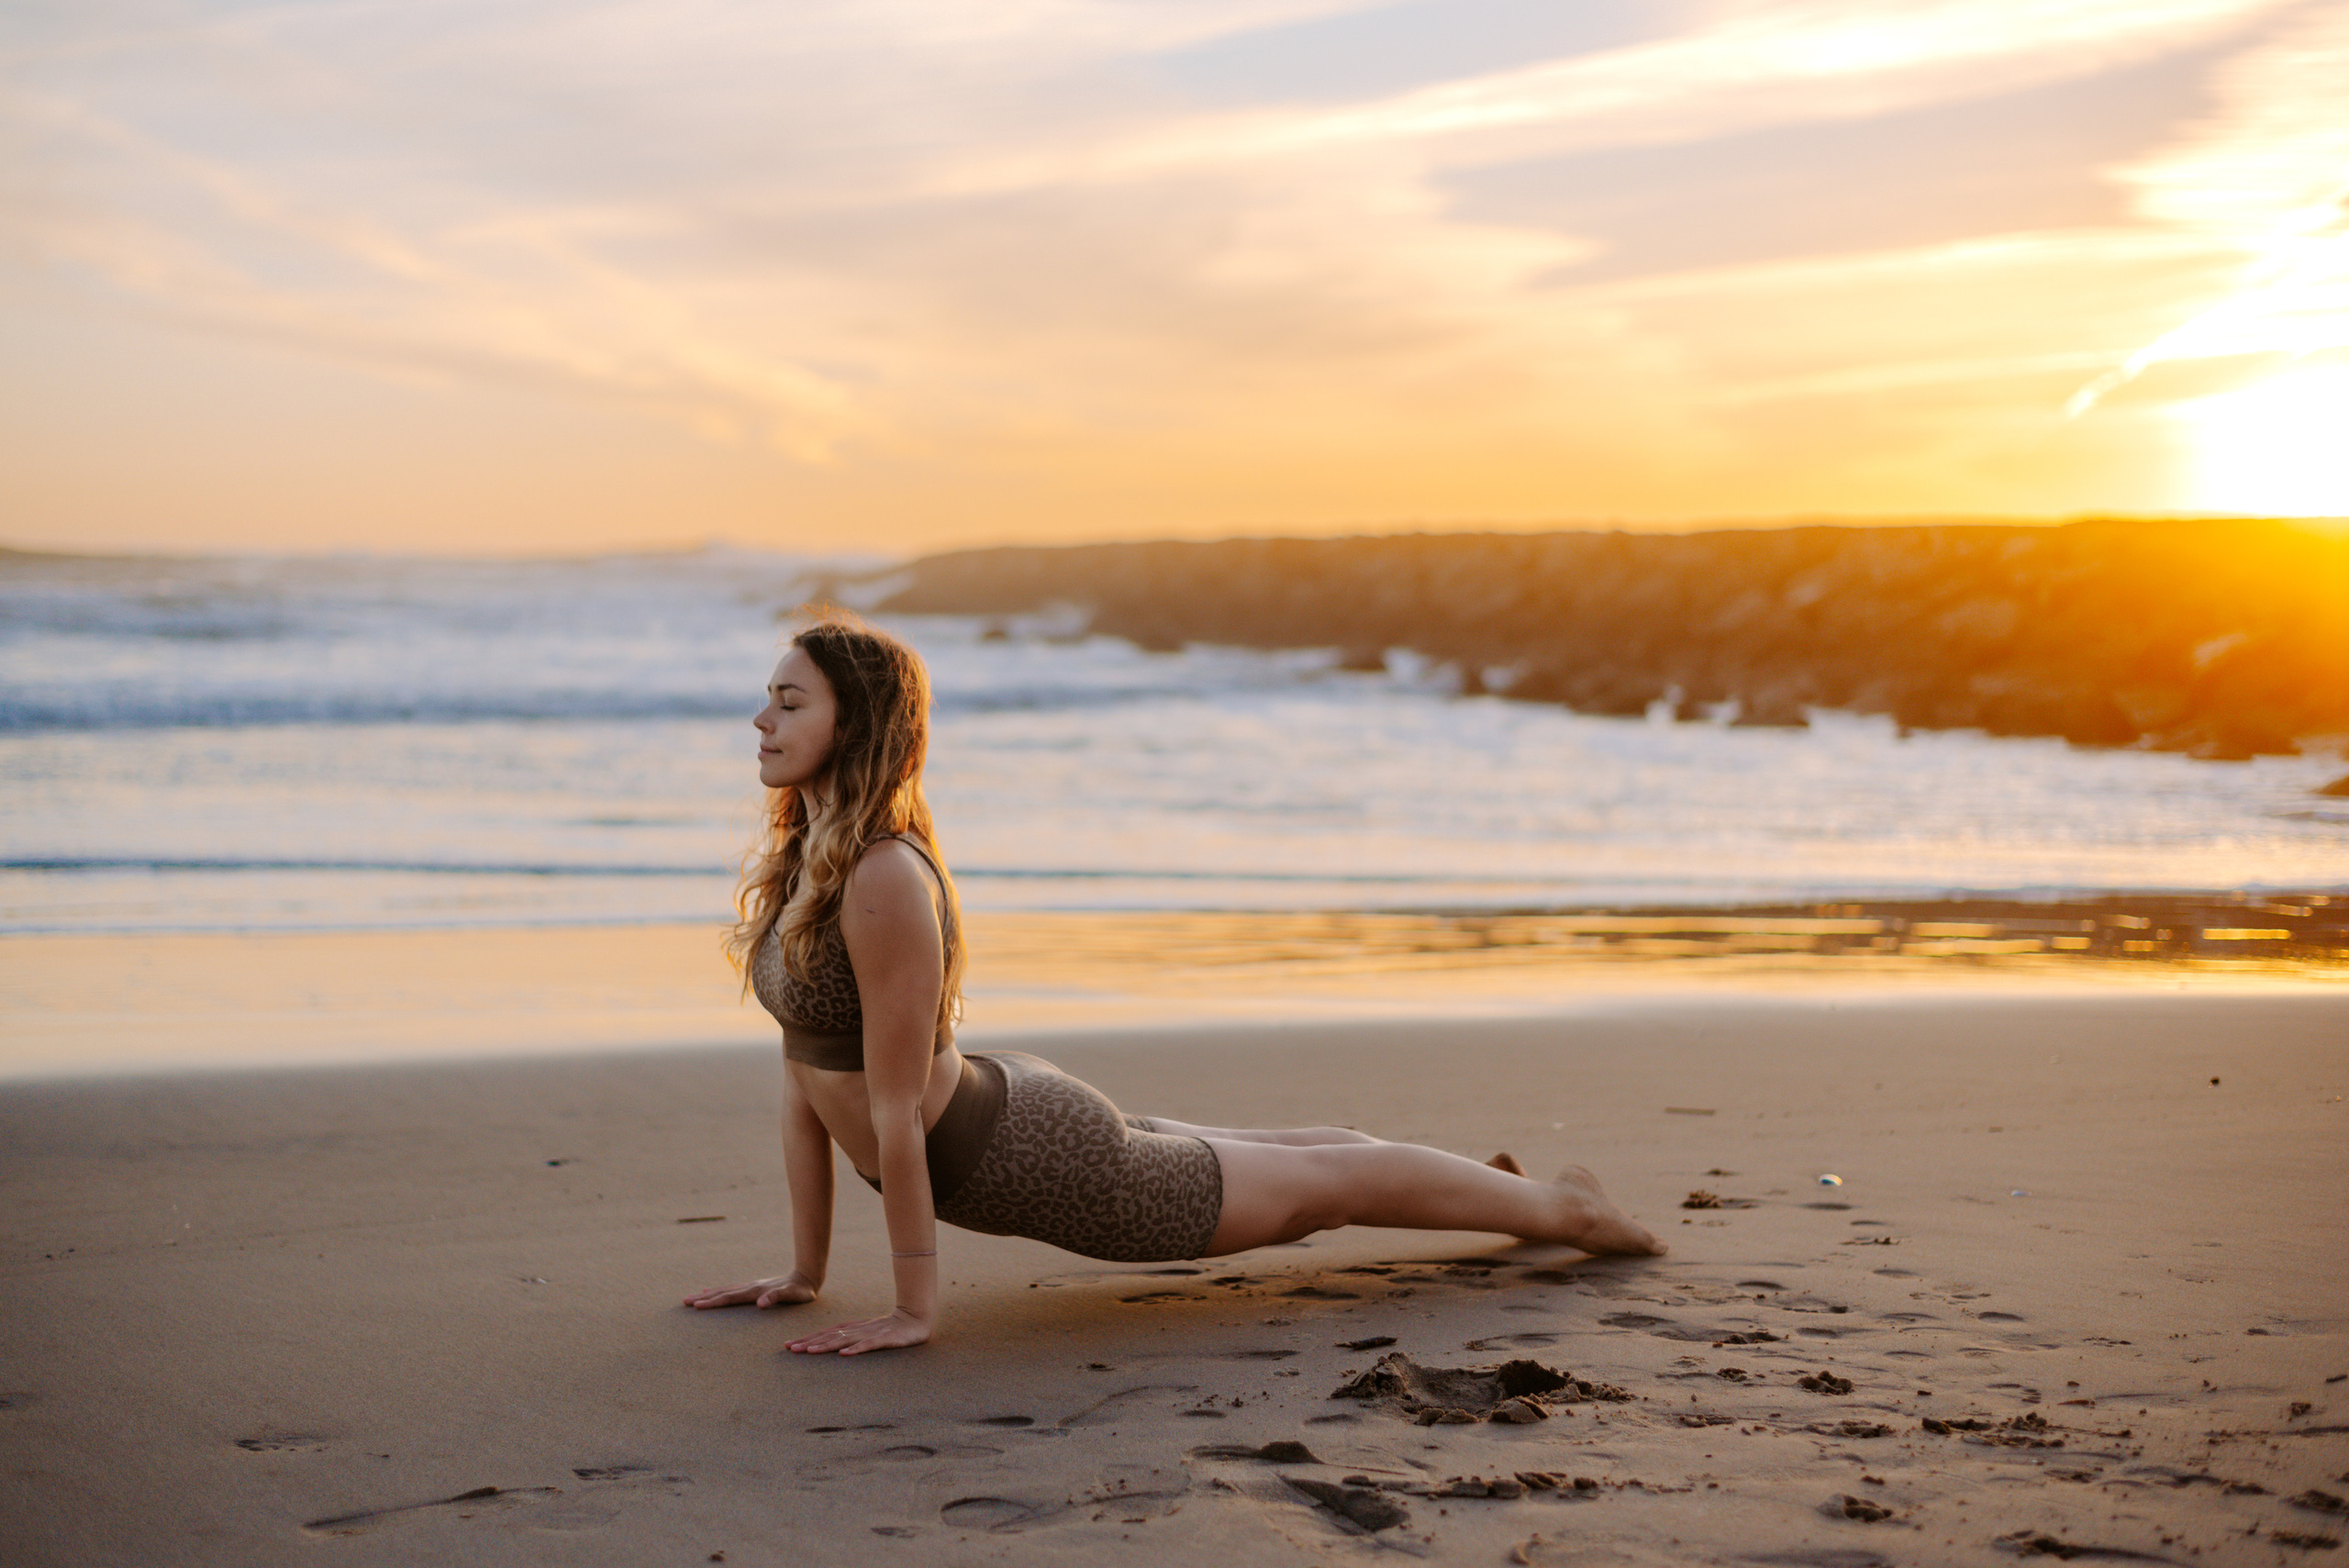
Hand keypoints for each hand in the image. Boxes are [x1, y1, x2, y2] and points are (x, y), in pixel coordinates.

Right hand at [682, 1273, 816, 1309]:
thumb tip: (760, 1303)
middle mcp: (750, 1287)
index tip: (697, 1306)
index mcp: (755, 1291)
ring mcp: (751, 1286)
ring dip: (708, 1294)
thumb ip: (776, 1297)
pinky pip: (732, 1290)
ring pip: (725, 1290)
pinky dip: (719, 1290)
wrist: (807, 1276)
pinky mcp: (755, 1288)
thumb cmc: (800, 1290)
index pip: (730, 1297)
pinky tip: (712, 1291)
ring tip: (692, 1297)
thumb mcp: (792, 1295)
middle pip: (723, 1292)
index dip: (713, 1302)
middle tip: (684, 1302)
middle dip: (704, 1298)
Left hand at [785, 1307, 931, 1355]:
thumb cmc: (891, 1328)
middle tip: (790, 1348)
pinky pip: (869, 1345)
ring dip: (826, 1345)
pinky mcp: (885, 1339)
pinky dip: (856, 1349)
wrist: (916, 1317)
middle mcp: (857, 1330)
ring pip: (844, 1340)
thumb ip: (852, 1337)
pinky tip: (844, 1354)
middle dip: (809, 1342)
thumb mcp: (868, 1332)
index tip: (789, 1345)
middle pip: (830, 1336)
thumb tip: (833, 1347)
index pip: (826, 1333)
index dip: (807, 1338)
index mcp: (853, 1328)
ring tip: (809, 1351)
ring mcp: (870, 1333)